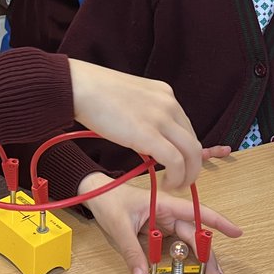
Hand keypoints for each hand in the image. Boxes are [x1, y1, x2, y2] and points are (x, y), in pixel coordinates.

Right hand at [67, 59, 202, 191]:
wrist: (80, 86)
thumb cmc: (96, 91)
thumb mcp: (132, 98)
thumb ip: (145, 115)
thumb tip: (146, 138)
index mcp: (165, 93)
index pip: (186, 127)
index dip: (185, 150)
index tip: (179, 165)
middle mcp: (169, 104)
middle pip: (193, 141)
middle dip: (192, 166)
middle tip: (182, 181)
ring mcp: (161, 118)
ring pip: (191, 153)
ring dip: (187, 175)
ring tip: (175, 186)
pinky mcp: (149, 134)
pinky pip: (175, 161)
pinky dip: (176, 177)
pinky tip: (166, 184)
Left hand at [80, 165, 242, 273]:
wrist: (94, 193)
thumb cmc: (108, 200)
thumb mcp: (118, 227)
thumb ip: (131, 252)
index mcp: (164, 205)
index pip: (196, 212)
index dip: (218, 222)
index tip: (237, 232)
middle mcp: (167, 214)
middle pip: (194, 234)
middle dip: (208, 255)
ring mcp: (163, 224)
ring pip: (186, 243)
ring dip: (197, 260)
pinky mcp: (156, 232)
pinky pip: (172, 247)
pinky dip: (181, 260)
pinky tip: (189, 272)